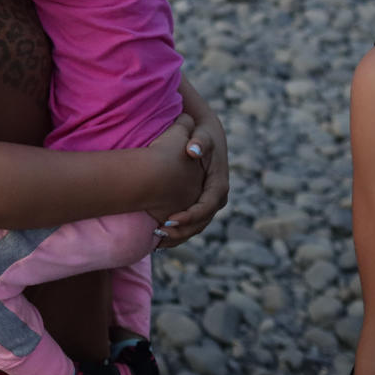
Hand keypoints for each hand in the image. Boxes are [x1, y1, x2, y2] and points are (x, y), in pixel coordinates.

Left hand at [155, 105, 227, 248]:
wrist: (205, 135)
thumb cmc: (201, 135)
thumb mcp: (202, 135)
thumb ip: (199, 141)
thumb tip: (193, 149)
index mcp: (219, 186)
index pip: (206, 206)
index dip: (190, 216)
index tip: (170, 219)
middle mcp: (216, 198)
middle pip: (201, 222)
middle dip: (181, 231)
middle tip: (159, 233)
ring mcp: (209, 204)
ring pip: (195, 227)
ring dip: (177, 236)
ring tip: (156, 239)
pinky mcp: (200, 205)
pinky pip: (189, 224)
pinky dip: (176, 232)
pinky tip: (157, 237)